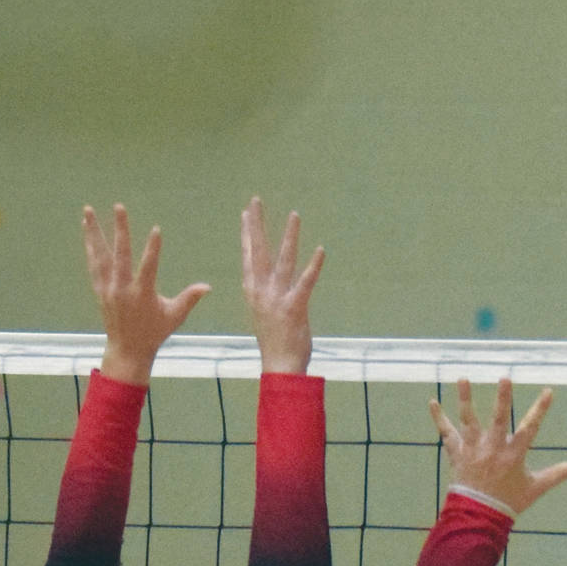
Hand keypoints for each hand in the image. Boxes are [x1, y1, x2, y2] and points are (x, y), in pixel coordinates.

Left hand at [83, 204, 211, 386]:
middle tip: (119, 207)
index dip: (153, 248)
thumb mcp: (175, 316)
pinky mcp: (99, 289)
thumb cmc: (155, 332)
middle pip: (120, 253)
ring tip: (88, 210)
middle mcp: (122, 288)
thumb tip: (207, 286)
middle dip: (120, 229)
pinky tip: (87, 232)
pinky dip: (90, 247)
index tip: (156, 229)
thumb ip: (190, 299)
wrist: (127, 348)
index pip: (148, 266)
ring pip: (100, 255)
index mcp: (142, 293)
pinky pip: (93, 264)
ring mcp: (108, 287)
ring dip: (94, 232)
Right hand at [240, 197, 323, 374]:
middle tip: (255, 200)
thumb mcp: (263, 311)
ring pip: (284, 260)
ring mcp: (277, 298)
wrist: (280, 365)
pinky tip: (321, 249)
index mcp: (253, 291)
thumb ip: (263, 292)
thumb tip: (262, 279)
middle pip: (258, 251)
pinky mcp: (295, 307)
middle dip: (257, 224)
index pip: (248, 255)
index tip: (246, 213)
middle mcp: (261, 290)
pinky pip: (306, 282)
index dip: (247, 233)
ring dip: (290, 236)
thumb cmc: (275, 340)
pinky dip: (314, 265)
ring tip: (294, 214)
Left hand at [427, 379, 566, 516]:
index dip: (540, 409)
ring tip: (463, 378)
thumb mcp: (536, 487)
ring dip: (465, 399)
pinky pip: (446, 433)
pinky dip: (439, 418)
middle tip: (505, 378)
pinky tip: (433, 402)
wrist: (478, 517)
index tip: (548, 391)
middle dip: (502, 399)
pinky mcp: (457, 454)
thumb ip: (559, 474)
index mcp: (514, 455)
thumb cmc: (509, 501)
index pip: (531, 428)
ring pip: (469, 421)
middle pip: (498, 419)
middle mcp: (493, 449)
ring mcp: (473, 450)